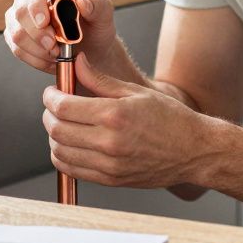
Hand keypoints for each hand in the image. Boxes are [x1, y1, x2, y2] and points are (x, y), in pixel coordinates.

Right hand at [4, 0, 118, 74]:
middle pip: (20, 10)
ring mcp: (19, 15)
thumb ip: (97, 5)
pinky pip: (17, 49)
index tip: (44, 22)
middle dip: (37, 33)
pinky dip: (35, 59)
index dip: (36, 1)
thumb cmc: (96, 25)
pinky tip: (51, 61)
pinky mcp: (15, 34)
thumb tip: (82, 2)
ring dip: (37, 49)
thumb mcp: (104, 13)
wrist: (91, 49)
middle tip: (55, 47)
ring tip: (58, 54)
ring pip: (16, 32)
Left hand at [41, 54, 219, 188]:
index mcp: (114, 115)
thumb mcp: (136, 91)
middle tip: (55, 106)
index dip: (50, 97)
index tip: (52, 92)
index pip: (63, 107)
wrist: (194, 151)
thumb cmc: (171, 119)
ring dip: (54, 137)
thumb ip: (100, 79)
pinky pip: (72, 170)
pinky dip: (63, 156)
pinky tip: (72, 144)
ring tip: (64, 125)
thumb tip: (77, 63)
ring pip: (59, 152)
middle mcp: (108, 142)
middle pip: (57, 129)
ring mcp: (108, 164)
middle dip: (49, 115)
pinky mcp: (110, 179)